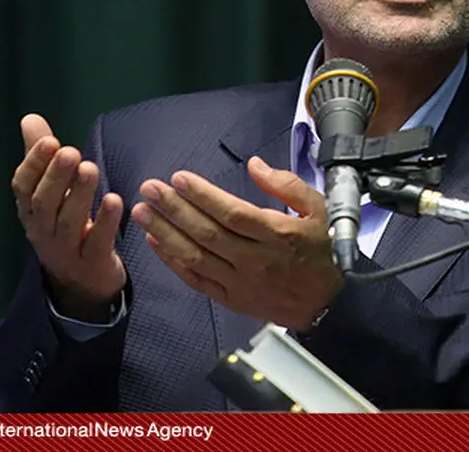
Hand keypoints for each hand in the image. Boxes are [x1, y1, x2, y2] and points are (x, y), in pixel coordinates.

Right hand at [11, 113, 126, 320]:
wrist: (81, 282)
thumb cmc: (64, 226)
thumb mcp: (50, 193)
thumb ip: (42, 157)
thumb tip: (29, 118)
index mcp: (31, 211)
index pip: (24, 187)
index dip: (34, 165)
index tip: (49, 141)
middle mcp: (42, 231)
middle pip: (45, 203)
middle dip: (56, 176)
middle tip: (71, 152)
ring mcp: (65, 250)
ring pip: (69, 222)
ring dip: (80, 194)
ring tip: (90, 169)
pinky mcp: (91, 263)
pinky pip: (96, 242)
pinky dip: (105, 222)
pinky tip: (114, 200)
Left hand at [131, 156, 341, 330]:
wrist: (326, 303)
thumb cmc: (319, 250)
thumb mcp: (317, 209)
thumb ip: (286, 184)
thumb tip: (254, 164)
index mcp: (277, 234)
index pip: (233, 213)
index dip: (204, 196)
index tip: (179, 178)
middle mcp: (255, 260)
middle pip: (208, 233)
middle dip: (175, 209)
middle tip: (149, 189)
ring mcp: (240, 282)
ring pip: (196, 256)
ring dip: (166, 233)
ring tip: (142, 213)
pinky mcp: (231, 299)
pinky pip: (196, 280)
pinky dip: (173, 262)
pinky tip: (155, 243)